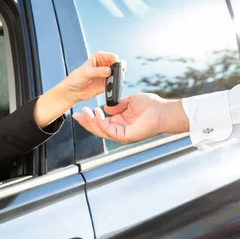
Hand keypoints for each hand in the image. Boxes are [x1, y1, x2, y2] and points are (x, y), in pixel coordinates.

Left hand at [34, 52, 123, 127]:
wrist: (73, 91)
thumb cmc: (76, 79)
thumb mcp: (85, 73)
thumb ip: (97, 71)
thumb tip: (108, 71)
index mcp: (99, 57)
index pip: (112, 56)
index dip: (116, 61)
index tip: (115, 67)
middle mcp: (105, 64)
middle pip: (118, 64)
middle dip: (121, 68)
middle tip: (119, 73)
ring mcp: (108, 74)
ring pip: (119, 74)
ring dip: (119, 78)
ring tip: (113, 82)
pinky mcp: (108, 84)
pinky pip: (116, 84)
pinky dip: (116, 85)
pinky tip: (112, 87)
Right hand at [72, 93, 189, 143]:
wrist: (164, 111)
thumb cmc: (152, 106)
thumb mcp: (130, 101)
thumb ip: (117, 105)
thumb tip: (106, 107)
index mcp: (120, 124)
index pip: (101, 123)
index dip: (90, 118)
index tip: (81, 111)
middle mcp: (120, 131)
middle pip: (98, 129)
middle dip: (86, 122)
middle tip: (76, 114)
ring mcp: (122, 135)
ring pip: (101, 131)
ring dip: (90, 122)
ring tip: (84, 111)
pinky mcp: (125, 136)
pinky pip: (108, 130)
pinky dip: (100, 122)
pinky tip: (96, 112)